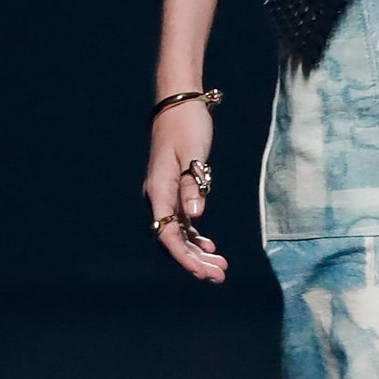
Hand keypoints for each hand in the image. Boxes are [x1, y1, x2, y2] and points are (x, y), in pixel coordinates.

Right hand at [143, 101, 226, 281]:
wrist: (178, 103)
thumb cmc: (187, 125)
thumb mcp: (194, 153)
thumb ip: (193, 185)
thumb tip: (196, 216)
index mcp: (159, 190)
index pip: (168, 234)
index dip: (185, 257)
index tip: (205, 270)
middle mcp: (158, 197)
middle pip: (172, 240)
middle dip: (195, 261)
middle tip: (220, 276)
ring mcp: (165, 195)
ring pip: (178, 233)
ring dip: (197, 252)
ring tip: (221, 267)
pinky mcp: (173, 190)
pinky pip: (181, 222)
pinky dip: (195, 237)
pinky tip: (212, 247)